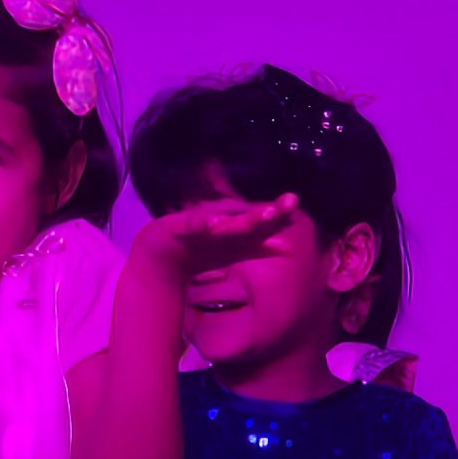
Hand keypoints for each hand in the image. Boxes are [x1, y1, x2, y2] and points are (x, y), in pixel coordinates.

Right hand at [132, 193, 301, 280]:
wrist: (161, 257)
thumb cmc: (201, 250)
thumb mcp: (234, 252)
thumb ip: (259, 249)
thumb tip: (289, 249)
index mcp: (235, 226)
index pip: (261, 219)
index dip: (279, 213)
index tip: (296, 205)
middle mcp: (222, 220)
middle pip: (248, 215)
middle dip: (267, 210)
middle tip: (290, 202)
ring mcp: (202, 222)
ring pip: (226, 220)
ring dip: (245, 217)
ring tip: (264, 214)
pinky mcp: (181, 226)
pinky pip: (195, 225)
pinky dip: (205, 224)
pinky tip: (216, 225)